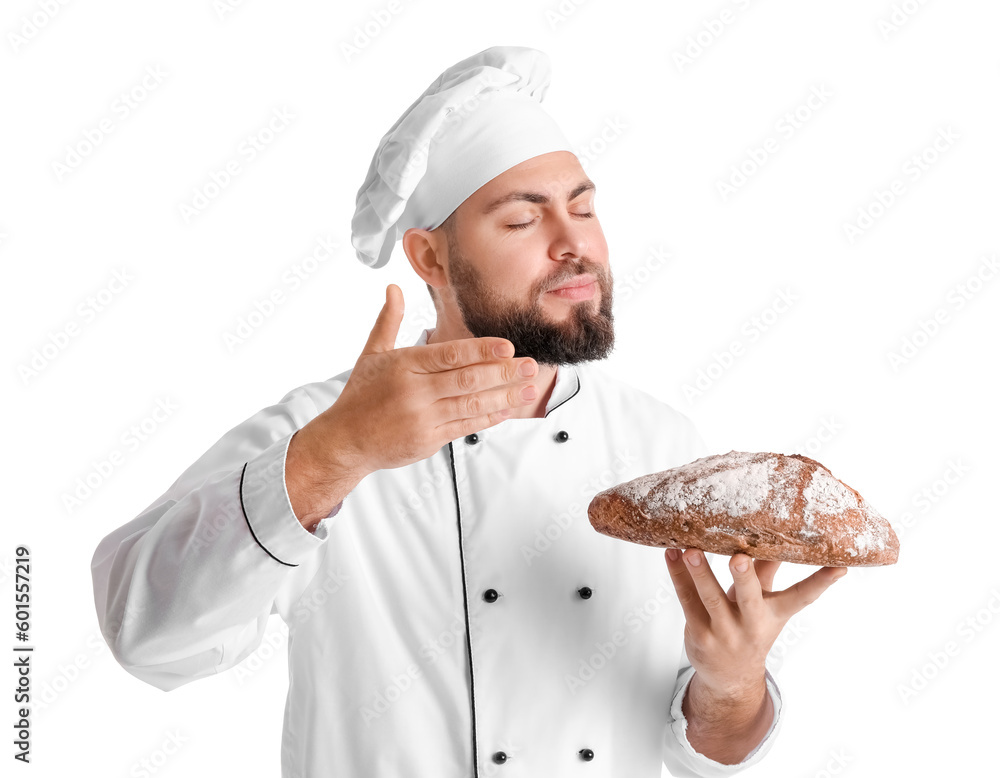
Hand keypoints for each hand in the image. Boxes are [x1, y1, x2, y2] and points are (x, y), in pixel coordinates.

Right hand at [301, 283, 538, 476]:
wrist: (345, 441)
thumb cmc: (360, 396)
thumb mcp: (371, 354)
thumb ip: (388, 321)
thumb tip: (394, 287)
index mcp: (404, 366)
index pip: (450, 355)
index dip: (481, 350)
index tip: (508, 347)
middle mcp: (415, 392)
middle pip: (467, 380)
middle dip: (503, 373)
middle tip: (530, 365)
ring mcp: (423, 418)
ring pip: (471, 405)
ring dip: (504, 396)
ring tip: (529, 388)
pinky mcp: (428, 441)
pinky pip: (465, 427)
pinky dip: (488, 418)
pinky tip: (507, 409)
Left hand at [664, 548, 846, 695]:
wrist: (730, 676)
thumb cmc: (748, 625)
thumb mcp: (765, 603)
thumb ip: (766, 569)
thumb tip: (776, 533)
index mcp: (774, 614)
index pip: (802, 597)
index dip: (821, 582)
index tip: (840, 567)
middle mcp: (751, 624)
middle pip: (750, 598)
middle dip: (745, 578)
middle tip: (739, 557)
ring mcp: (723, 631)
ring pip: (710, 598)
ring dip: (699, 573)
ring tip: (690, 550)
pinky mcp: (698, 632)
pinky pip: (686, 599)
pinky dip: (678, 575)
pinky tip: (671, 554)